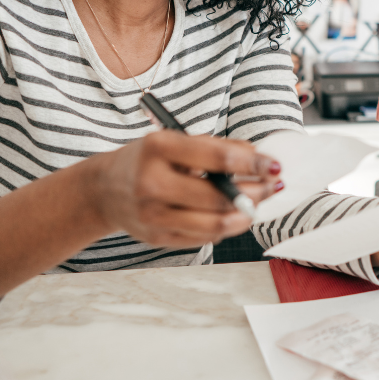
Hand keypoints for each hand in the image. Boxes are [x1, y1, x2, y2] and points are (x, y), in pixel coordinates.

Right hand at [86, 130, 280, 247]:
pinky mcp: (158, 238)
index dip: (252, 162)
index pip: (216, 158)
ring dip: (245, 215)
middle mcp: (152, 183)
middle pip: (219, 196)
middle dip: (255, 192)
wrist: (105, 190)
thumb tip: (257, 157)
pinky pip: (204, 238)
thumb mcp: (174, 141)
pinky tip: (234, 215)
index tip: (273, 164)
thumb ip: (214, 147)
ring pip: (215, 224)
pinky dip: (226, 227)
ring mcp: (153, 215)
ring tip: (257, 204)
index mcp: (158, 149)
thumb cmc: (147, 160)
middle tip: (272, 186)